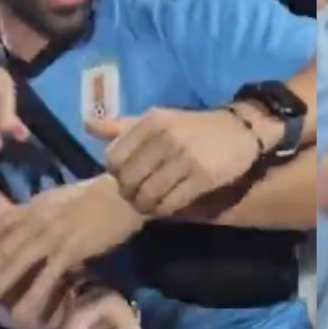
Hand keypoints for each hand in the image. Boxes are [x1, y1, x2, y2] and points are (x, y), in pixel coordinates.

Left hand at [0, 177, 145, 328]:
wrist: (125, 193)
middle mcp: (37, 219)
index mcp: (35, 205)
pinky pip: (46, 277)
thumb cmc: (98, 194)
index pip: (0, 226)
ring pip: (16, 264)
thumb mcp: (61, 196)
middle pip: (2, 249)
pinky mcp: (70, 250)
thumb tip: (27, 218)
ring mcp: (52, 235)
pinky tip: (24, 312)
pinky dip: (33, 295)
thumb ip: (42, 208)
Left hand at [86, 108, 262, 216]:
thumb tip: (86, 124)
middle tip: (135, 196)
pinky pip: (171, 203)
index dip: (115, 173)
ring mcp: (185, 158)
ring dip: (145, 204)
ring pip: (148, 194)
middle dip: (128, 193)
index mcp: (152, 121)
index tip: (124, 177)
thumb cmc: (193, 127)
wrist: (241, 130)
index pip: (114, 157)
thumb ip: (123, 126)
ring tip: (149, 204)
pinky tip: (166, 206)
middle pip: (129, 179)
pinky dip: (164, 209)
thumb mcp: (159, 119)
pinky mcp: (202, 177)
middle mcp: (166, 137)